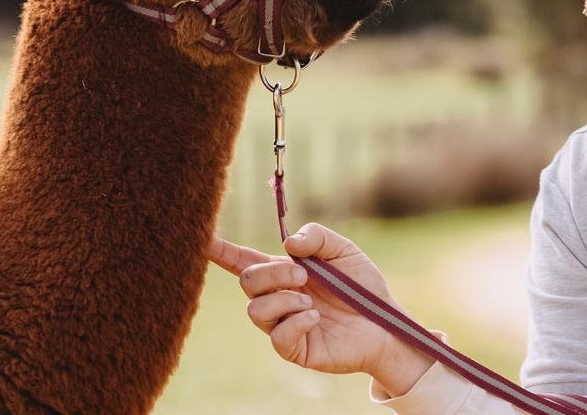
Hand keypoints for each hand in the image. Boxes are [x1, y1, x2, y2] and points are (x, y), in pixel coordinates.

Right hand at [207, 223, 433, 395]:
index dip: (221, 251)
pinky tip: (315, 317)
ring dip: (284, 298)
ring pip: (256, 309)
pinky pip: (278, 337)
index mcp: (284, 273)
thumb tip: (287, 243)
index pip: (243, 260)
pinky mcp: (295, 349)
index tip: (202, 239)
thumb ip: (317, 237)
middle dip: (272, 273)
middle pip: (247, 281)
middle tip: (303, 275)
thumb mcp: (344, 251)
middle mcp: (279, 298)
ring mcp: (284, 325)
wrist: (385, 322)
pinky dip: (296, 321)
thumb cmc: (363, 287)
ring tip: (311, 300)